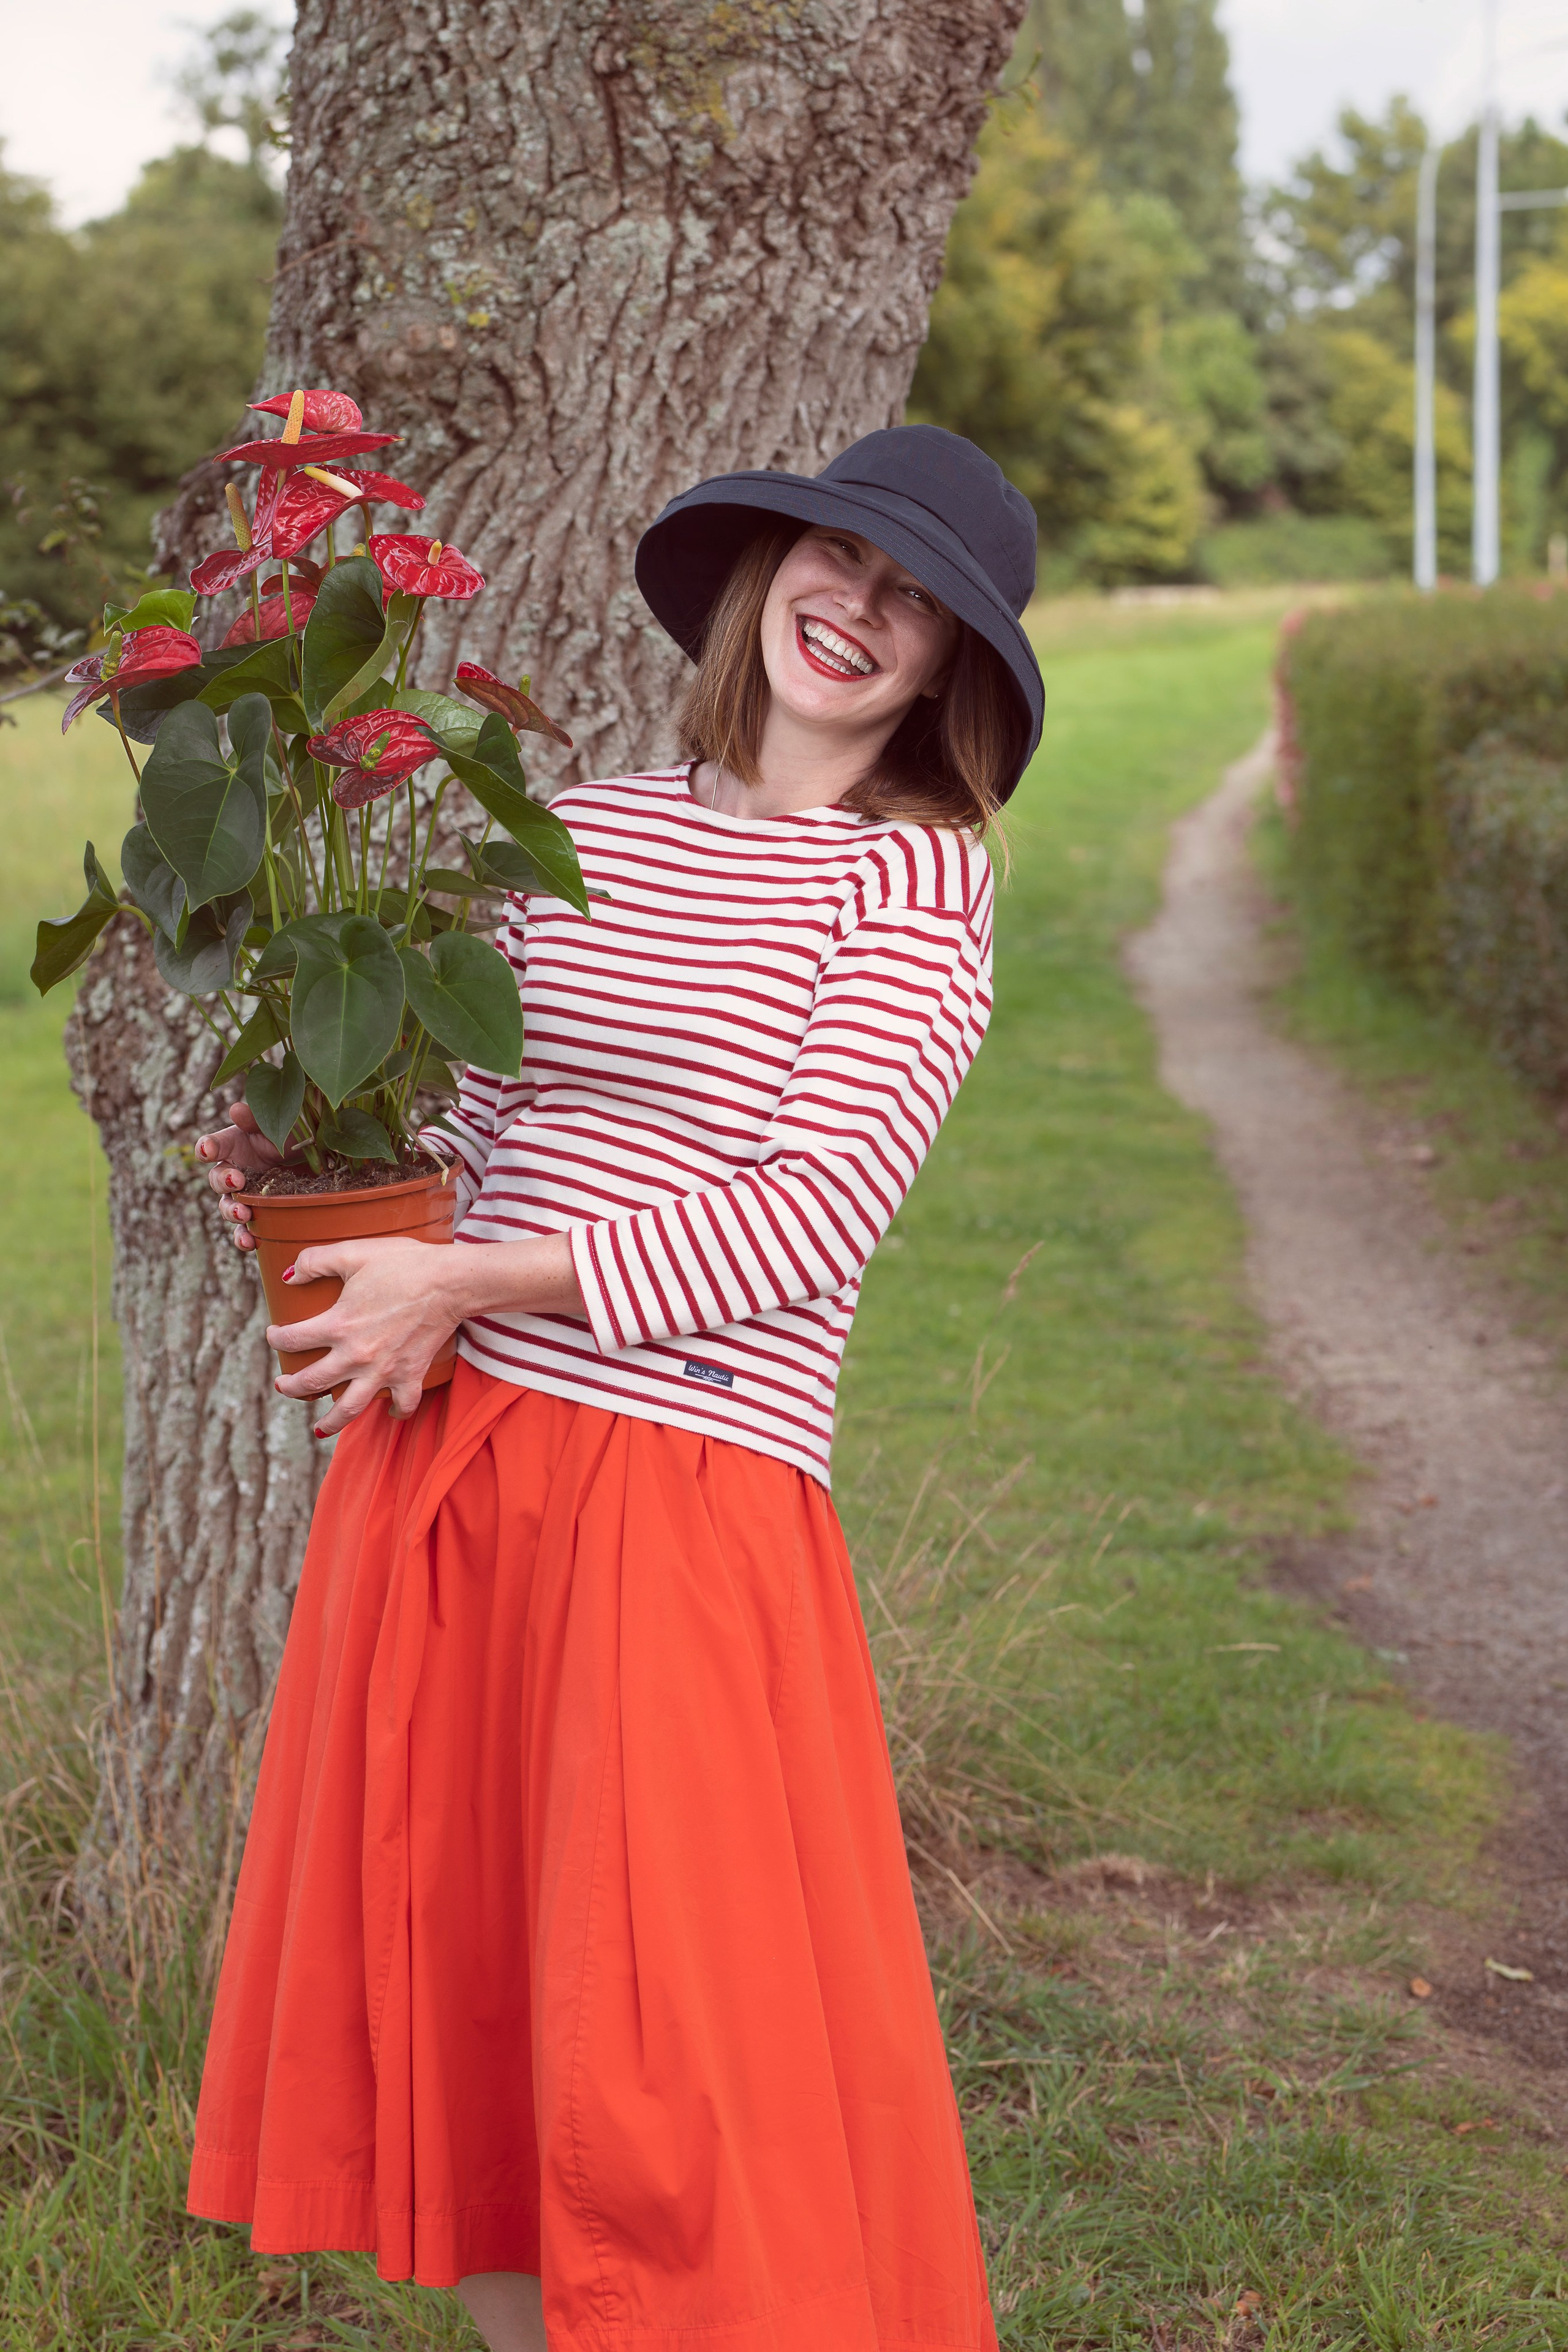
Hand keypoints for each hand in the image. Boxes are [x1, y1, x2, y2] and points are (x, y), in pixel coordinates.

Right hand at [196, 1100, 287, 1252]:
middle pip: (217, 1180)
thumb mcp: (282, 1123)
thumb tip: (235, 1110)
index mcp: (235, 1144)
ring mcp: (247, 1196)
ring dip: (232, 1212)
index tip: (208, 1150)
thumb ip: (258, 1119)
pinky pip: (245, 1231)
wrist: (325, 1162)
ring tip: (243, 1214)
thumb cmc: (298, 1135)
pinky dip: (244, 1238)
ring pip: (228, 1207)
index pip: (213, 1145)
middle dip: (223, 1182)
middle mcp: (236, 1171)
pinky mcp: (260, 1216)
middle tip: (236, 1182)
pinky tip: (250, 1242)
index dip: (207, 1147)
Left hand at [270, 1236, 462, 1434]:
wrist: (449, 1281)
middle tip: (283, 1385)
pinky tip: (388, 1411)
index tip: (274, 1335)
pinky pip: (401, 1404)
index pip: (292, 1340)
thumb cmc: (403, 1263)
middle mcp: (356, 1355)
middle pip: (311, 1383)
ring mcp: (384, 1370)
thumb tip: (288, 1276)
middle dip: (291, 1387)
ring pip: (349, 1409)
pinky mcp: (410, 1375)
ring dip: (330, 1422)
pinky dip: (395, 1412)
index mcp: (338, 1324)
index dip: (275, 1339)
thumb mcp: (353, 1252)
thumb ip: (314, 1261)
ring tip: (319, 1427)